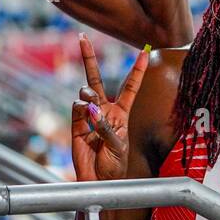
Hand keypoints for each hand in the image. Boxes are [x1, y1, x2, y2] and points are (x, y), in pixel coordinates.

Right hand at [70, 34, 148, 182]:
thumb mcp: (118, 146)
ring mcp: (89, 116)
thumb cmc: (115, 166)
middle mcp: (105, 110)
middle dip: (89, 58)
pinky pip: (77, 108)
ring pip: (86, 92)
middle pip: (98, 79)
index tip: (144, 50)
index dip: (137, 69)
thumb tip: (91, 108)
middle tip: (81, 38)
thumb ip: (105, 126)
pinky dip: (82, 111)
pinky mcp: (75, 124)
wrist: (98, 181)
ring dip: (89, 96)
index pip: (130, 86)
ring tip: (92, 109)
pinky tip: (86, 119)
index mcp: (122, 113)